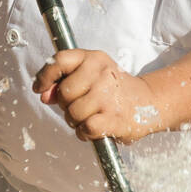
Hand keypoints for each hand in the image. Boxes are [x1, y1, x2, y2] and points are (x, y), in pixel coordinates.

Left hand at [32, 50, 163, 142]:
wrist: (150, 102)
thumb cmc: (114, 90)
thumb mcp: (91, 76)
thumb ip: (63, 82)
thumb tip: (43, 94)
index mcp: (94, 59)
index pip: (59, 61)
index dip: (45, 76)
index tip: (40, 89)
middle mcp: (102, 74)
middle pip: (64, 93)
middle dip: (66, 105)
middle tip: (82, 105)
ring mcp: (109, 97)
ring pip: (73, 113)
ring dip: (76, 121)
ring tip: (91, 116)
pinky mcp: (114, 119)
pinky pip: (84, 128)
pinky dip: (85, 133)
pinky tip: (95, 127)